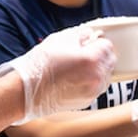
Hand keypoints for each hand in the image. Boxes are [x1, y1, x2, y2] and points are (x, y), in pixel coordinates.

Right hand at [0, 25, 116, 122]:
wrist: (27, 91)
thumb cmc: (41, 64)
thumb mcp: (60, 39)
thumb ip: (80, 35)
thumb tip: (90, 35)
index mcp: (92, 59)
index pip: (108, 46)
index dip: (99, 41)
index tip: (92, 41)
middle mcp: (96, 77)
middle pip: (110, 61)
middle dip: (102, 54)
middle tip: (88, 51)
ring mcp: (92, 91)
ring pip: (106, 76)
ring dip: (98, 69)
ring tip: (82, 65)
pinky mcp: (87, 101)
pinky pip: (97, 87)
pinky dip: (92, 81)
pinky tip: (78, 77)